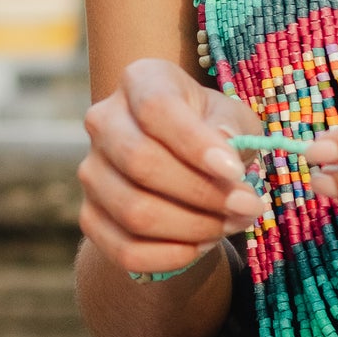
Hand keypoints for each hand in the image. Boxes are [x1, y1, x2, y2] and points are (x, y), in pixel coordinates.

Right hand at [78, 58, 262, 279]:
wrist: (181, 162)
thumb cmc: (212, 129)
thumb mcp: (233, 117)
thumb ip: (232, 129)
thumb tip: (223, 152)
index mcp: (140, 80)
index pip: (156, 108)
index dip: (196, 143)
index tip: (236, 172)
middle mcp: (104, 120)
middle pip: (141, 162)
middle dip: (202, 193)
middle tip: (247, 207)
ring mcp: (92, 171)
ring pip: (134, 211)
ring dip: (193, 227)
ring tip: (231, 225)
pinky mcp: (90, 215)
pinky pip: (125, 249)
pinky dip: (170, 256)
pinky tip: (202, 246)